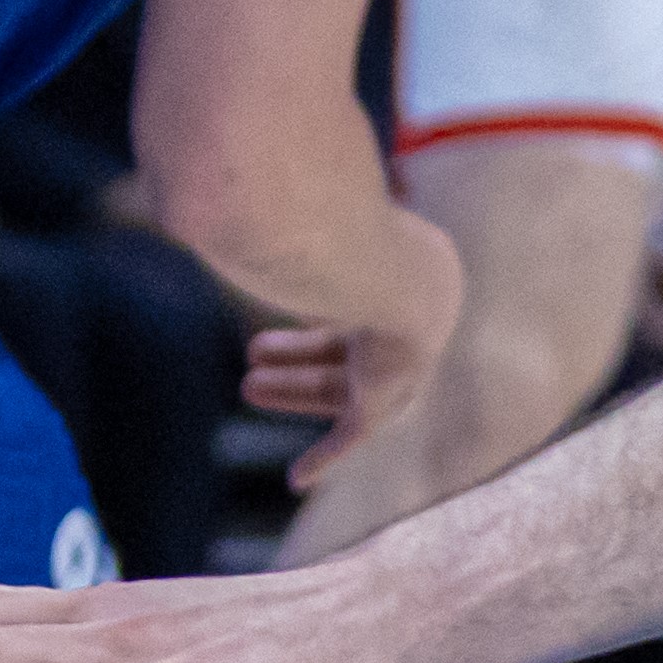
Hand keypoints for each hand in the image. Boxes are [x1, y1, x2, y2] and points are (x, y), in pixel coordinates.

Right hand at [244, 204, 462, 483]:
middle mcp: (414, 318)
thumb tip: (251, 183)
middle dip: (299, 352)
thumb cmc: (347, 227)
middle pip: (346, 346)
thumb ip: (299, 210)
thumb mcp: (321, 210)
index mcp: (408, 269)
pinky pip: (355, 436)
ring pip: (342, 386)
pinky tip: (298, 479)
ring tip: (248, 386)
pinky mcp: (389, 401)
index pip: (361, 299)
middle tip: (253, 353)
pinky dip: (326, 457)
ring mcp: (405, 362)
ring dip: (295, 391)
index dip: (318, 307)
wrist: (386, 272)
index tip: (282, 305)